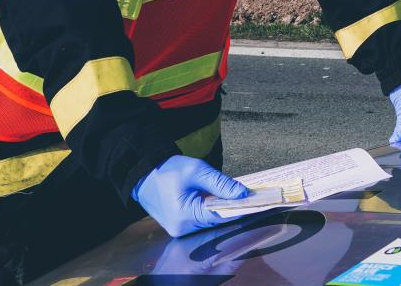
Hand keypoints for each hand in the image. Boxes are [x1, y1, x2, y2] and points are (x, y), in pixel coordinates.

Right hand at [132, 155, 248, 237]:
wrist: (143, 173)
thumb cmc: (167, 170)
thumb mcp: (197, 171)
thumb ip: (220, 183)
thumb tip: (242, 193)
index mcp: (185, 216)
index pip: (221, 215)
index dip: (240, 208)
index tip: (257, 202)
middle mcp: (182, 228)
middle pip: (216, 220)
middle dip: (232, 207)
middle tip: (251, 197)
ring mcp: (179, 229)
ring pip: (209, 220)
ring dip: (222, 208)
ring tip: (237, 196)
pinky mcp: (178, 225)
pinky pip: (200, 219)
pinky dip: (211, 209)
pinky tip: (220, 199)